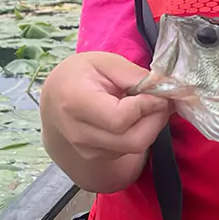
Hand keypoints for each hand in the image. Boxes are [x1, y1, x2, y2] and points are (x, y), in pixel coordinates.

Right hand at [39, 51, 171, 186]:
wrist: (54, 98)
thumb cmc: (80, 74)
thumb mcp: (105, 62)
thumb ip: (134, 74)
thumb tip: (163, 88)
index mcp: (75, 102)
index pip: (120, 118)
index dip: (146, 106)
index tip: (157, 92)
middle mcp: (78, 132)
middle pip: (132, 140)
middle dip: (156, 120)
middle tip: (162, 100)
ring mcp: (86, 149)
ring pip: (134, 147)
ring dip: (151, 127)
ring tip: (148, 106)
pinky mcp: (96, 157)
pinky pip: (129, 150)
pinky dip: (141, 134)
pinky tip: (137, 117)